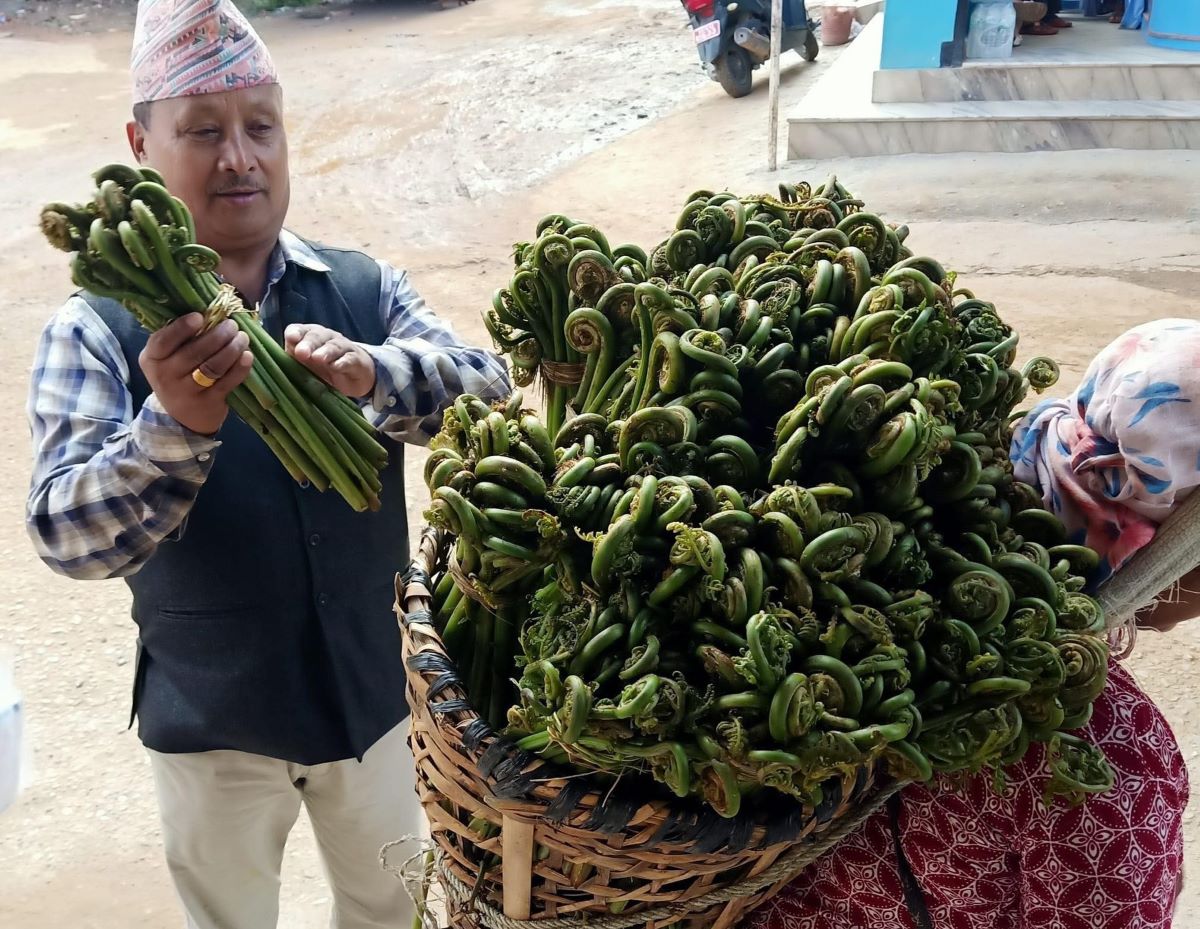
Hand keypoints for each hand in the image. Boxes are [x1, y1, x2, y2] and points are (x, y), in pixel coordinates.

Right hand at [139, 314, 253, 435]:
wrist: (182, 417)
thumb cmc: (178, 375)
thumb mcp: (168, 357)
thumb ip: (181, 337)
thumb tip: (210, 309)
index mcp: (152, 358)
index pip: (163, 341)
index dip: (181, 328)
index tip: (200, 317)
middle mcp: (165, 376)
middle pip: (194, 352)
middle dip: (217, 335)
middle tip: (232, 325)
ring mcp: (186, 392)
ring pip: (212, 367)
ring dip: (231, 349)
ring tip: (242, 337)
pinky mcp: (208, 403)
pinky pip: (227, 382)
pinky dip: (240, 367)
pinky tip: (247, 356)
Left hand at [284, 324, 376, 398]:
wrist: (355, 375)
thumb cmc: (324, 369)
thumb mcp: (305, 367)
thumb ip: (290, 363)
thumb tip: (268, 367)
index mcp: (309, 337)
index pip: (300, 330)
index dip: (296, 332)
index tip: (291, 338)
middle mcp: (326, 338)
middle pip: (317, 335)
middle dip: (309, 343)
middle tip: (302, 352)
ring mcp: (342, 348)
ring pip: (333, 346)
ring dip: (326, 351)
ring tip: (319, 358)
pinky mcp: (356, 361)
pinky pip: (349, 359)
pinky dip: (343, 362)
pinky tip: (336, 367)